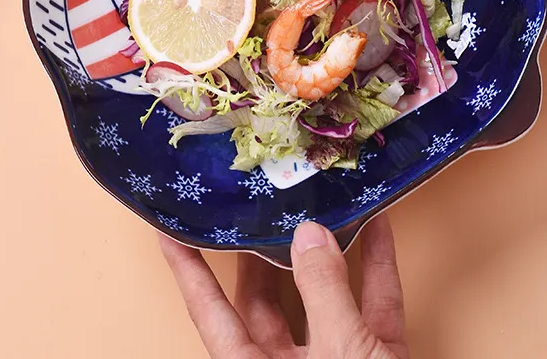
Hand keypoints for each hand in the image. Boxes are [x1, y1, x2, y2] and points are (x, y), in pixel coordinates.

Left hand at [159, 215, 408, 357]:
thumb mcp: (342, 357)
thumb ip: (324, 294)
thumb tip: (310, 235)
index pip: (210, 311)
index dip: (188, 269)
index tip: (169, 230)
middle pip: (264, 300)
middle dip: (264, 250)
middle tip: (260, 204)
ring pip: (321, 299)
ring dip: (327, 253)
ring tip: (318, 206)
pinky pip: (372, 307)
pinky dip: (377, 269)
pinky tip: (377, 230)